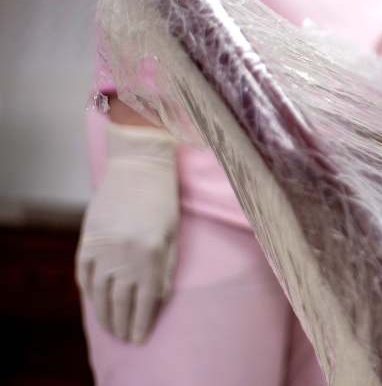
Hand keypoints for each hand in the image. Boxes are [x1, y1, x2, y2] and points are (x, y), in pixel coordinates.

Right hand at [77, 122, 179, 343]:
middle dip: (121, 324)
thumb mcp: (172, 236)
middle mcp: (124, 255)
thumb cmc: (163, 202)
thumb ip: (165, 270)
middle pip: (119, 301)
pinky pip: (84, 274)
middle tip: (123, 338)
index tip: (139, 338)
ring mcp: (102, 248)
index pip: (145, 300)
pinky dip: (88, 291)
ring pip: (99, 292)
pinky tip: (94, 302)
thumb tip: (157, 300)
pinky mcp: (87, 240)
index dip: (141, 322)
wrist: (138, 168)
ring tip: (109, 327)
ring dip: (103, 314)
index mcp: (151, 255)